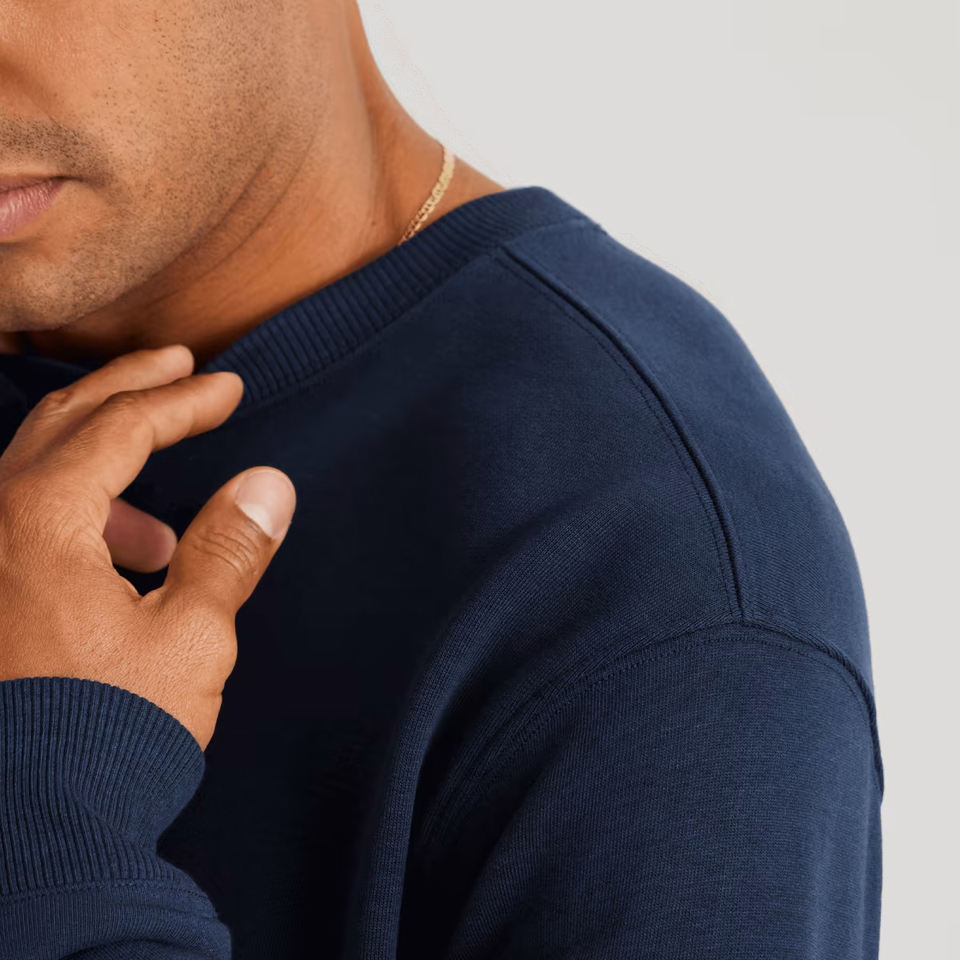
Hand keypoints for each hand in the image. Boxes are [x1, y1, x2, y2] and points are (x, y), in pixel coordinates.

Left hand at [0, 344, 295, 748]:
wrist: (31, 834)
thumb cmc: (109, 736)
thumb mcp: (190, 637)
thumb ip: (227, 551)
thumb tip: (267, 484)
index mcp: (37, 525)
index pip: (119, 427)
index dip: (181, 400)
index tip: (228, 387)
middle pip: (62, 423)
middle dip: (127, 388)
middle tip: (178, 365)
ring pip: (34, 470)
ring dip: (102, 461)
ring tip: (159, 517)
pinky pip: (21, 521)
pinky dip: (75, 515)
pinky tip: (120, 564)